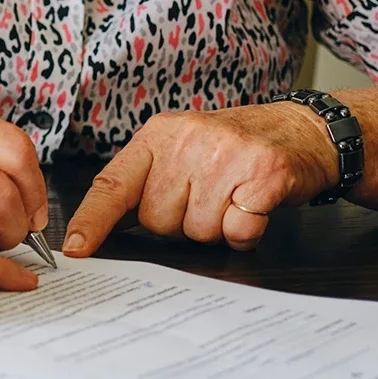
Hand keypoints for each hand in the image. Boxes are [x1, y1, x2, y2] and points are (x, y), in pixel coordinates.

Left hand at [62, 102, 339, 253]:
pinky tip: (253, 206)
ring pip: (197, 231)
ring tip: (232, 198)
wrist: (302, 131)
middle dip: (180, 224)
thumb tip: (99, 225)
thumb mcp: (182, 151)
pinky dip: (246, 232)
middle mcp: (188, 141)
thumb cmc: (234, 150)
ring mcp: (226, 156)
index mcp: (159, 135)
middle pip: (158, 220)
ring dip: (216, 228)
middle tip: (208, 198)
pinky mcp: (263, 174)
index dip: (93, 219)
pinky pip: (237, 231)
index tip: (76, 248)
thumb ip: (145, 183)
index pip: (114, 182)